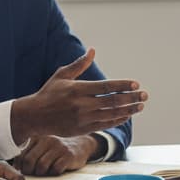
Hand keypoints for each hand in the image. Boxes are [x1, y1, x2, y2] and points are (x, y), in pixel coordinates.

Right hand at [10, 49, 146, 142]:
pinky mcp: (83, 129)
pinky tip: (128, 115)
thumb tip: (92, 50)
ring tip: (140, 106)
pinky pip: (105, 125)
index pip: (106, 87)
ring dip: (128, 110)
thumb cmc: (49, 93)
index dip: (122, 86)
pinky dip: (118, 120)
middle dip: (131, 98)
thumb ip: (79, 64)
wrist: (35, 117)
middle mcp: (82, 105)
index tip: (136, 84)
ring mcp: (83, 118)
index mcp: (78, 89)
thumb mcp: (62, 76)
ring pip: (111, 114)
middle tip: (145, 95)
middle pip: (112, 101)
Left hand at [15, 135, 98, 176]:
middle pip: (29, 161)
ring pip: (42, 166)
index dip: (20, 166)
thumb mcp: (42, 147)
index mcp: (37, 138)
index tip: (24, 171)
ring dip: (42, 173)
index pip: (21, 154)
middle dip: (30, 171)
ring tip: (46, 172)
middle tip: (34, 174)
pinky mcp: (69, 155)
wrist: (81, 145)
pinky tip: (57, 170)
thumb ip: (29, 154)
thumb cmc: (56, 150)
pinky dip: (54, 173)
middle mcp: (47, 140)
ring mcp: (58, 147)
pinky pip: (56, 169)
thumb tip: (15, 168)